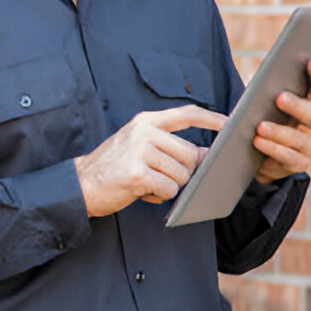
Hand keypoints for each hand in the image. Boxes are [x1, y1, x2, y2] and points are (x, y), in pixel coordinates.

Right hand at [74, 104, 225, 217]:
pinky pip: (168, 189)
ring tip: (146, 183)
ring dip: (170, 186)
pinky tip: (141, 191)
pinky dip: (159, 196)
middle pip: (190, 153)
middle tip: (160, 177)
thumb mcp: (140, 147)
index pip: (187, 114)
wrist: (80, 184)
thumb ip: (170, 146)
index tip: (230, 123)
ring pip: (182, 174)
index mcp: (146, 121)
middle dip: (183, 172)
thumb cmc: (114, 167)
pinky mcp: (137, 173)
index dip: (212, 119)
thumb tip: (207, 153)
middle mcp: (144, 132)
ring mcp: (139, 151)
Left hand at [252, 57, 310, 182]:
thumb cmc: (273, 118)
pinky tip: (258, 141)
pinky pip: (287, 156)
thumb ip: (273, 90)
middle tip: (279, 97)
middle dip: (296, 106)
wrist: (266, 154)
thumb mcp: (274, 103)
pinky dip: (271, 148)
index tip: (310, 61)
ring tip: (259, 126)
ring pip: (298, 138)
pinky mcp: (300, 163)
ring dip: (278, 131)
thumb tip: (262, 79)